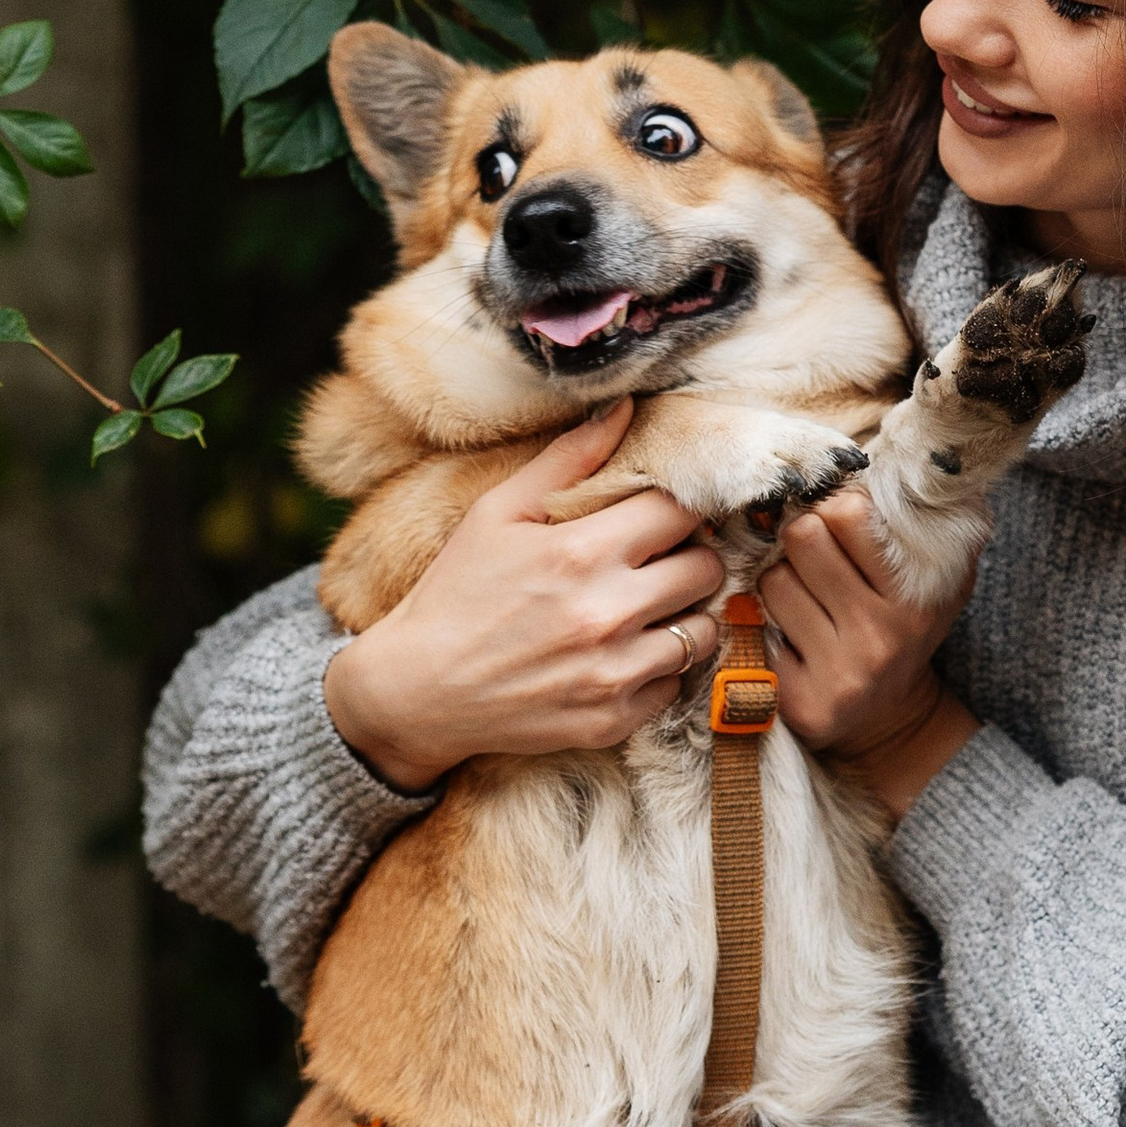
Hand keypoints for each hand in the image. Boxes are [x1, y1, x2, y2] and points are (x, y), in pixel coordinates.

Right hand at [323, 403, 724, 789]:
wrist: (419, 691)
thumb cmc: (457, 593)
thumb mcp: (497, 513)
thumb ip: (567, 459)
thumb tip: (626, 406)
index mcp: (580, 552)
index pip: (681, 511)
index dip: (679, 508)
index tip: (663, 515)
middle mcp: (607, 613)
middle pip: (706, 569)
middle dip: (690, 557)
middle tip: (661, 561)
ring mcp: (614, 673)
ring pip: (704, 631)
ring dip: (685, 615)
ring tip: (650, 608)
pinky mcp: (614, 720)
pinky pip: (676, 683)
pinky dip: (660, 668)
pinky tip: (623, 654)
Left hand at [766, 484, 981, 817]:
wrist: (890, 718)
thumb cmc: (901, 623)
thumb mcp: (936, 573)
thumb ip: (921, 518)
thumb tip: (894, 454)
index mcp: (916, 595)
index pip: (849, 512)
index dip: (836, 511)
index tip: (841, 528)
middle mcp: (882, 636)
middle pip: (803, 537)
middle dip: (803, 543)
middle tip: (816, 565)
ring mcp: (841, 672)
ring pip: (773, 581)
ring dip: (780, 584)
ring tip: (807, 605)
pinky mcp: (800, 700)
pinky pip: (754, 630)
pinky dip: (764, 628)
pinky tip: (791, 642)